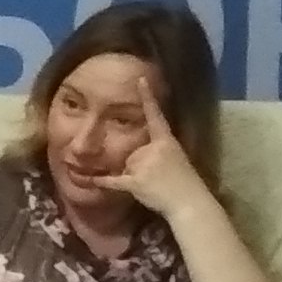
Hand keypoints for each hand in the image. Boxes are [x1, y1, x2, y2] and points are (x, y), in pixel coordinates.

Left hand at [106, 78, 212, 218]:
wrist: (189, 202)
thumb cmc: (184, 182)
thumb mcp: (175, 158)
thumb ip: (156, 151)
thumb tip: (132, 157)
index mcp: (167, 140)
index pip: (155, 115)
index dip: (148, 97)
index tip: (140, 79)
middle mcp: (154, 149)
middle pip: (132, 152)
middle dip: (137, 165)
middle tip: (156, 179)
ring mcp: (144, 165)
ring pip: (126, 167)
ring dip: (133, 178)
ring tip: (152, 187)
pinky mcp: (136, 181)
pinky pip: (114, 180)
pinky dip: (103, 181)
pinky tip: (92, 180)